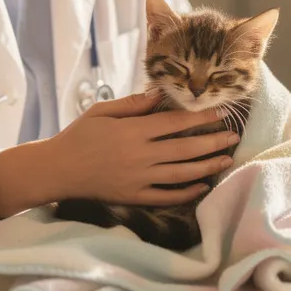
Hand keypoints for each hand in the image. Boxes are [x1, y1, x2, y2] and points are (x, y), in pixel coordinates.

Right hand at [0, 91, 237, 216]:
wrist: (57, 170)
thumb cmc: (78, 136)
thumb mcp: (102, 112)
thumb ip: (133, 104)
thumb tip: (160, 93)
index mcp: (133, 132)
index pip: (175, 123)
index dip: (200, 118)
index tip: (219, 113)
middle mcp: (140, 156)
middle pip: (186, 149)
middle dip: (213, 142)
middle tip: (234, 136)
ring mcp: (139, 179)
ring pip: (182, 174)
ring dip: (208, 166)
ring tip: (226, 159)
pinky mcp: (134, 197)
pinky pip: (167, 196)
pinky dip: (187, 193)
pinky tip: (203, 186)